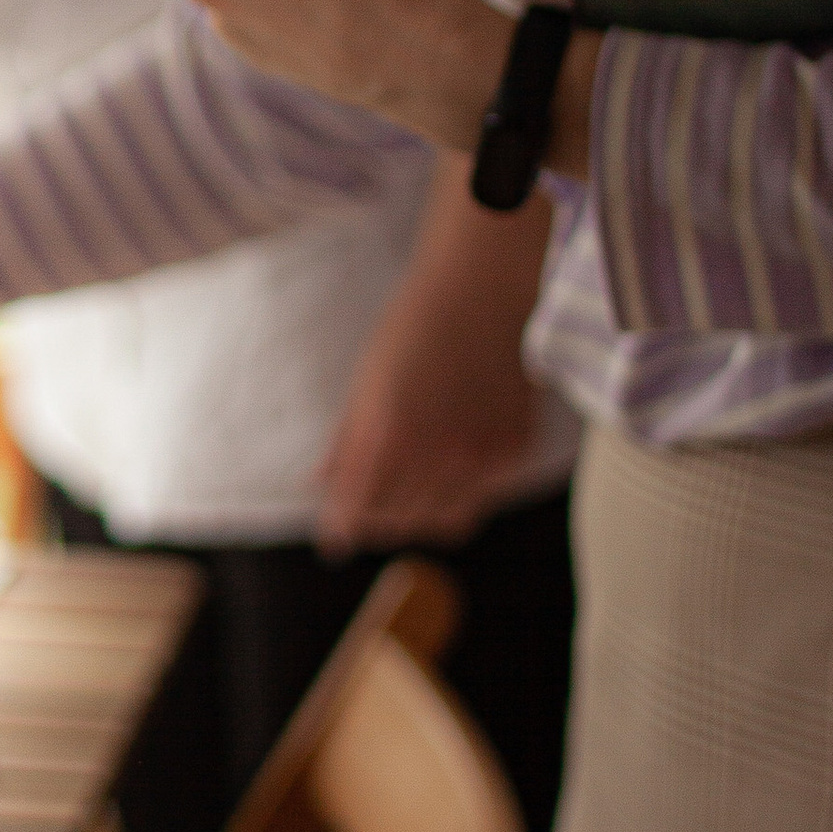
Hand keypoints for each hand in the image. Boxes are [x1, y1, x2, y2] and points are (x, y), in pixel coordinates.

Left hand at [316, 169, 551, 556]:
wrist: (482, 293)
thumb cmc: (412, 332)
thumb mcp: (364, 386)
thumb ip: (343, 444)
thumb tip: (317, 485)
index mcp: (390, 437)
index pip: (357, 510)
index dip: (341, 528)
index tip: (334, 538)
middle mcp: (438, 456)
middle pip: (398, 523)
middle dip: (375, 522)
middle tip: (365, 509)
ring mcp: (483, 457)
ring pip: (443, 523)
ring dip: (417, 516)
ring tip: (405, 493)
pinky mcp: (515, 451)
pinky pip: (483, 498)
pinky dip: (458, 495)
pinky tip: (446, 469)